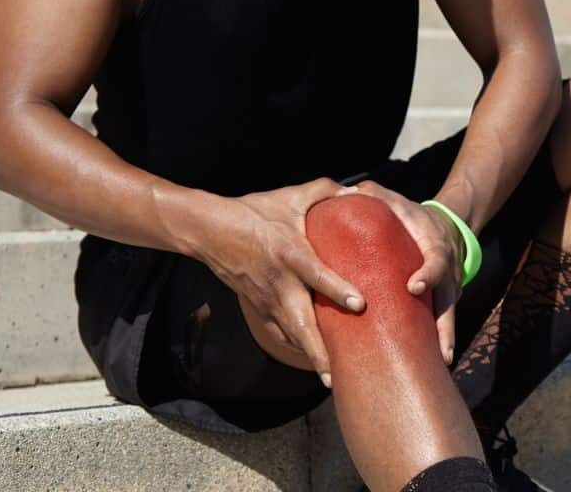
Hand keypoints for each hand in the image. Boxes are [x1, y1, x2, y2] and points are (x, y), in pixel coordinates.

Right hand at [194, 176, 366, 379]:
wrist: (211, 230)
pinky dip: (297, 348)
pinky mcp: (258, 308)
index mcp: (290, 253)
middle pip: (301, 323)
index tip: (360, 304)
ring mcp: (267, 300)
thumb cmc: (254, 212)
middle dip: (319, 351)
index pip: (316, 275)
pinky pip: (280, 333)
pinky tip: (315, 362)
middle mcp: (279, 283)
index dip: (338, 289)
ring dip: (310, 357)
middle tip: (338, 374)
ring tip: (333, 379)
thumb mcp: (290, 196)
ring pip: (291, 335)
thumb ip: (325, 191)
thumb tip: (358, 192)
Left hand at [337, 181, 464, 365]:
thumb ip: (374, 196)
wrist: (442, 225)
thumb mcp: (394, 200)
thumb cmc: (408, 214)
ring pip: (450, 316)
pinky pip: (441, 322)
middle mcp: (449, 268)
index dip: (429, 273)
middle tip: (439, 352)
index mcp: (435, 243)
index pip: (437, 258)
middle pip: (450, 299)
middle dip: (445, 325)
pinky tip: (429, 365)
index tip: (414, 287)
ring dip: (445, 341)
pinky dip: (437, 342)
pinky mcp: (444, 301)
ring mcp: (450, 287)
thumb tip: (348, 193)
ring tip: (437, 366)